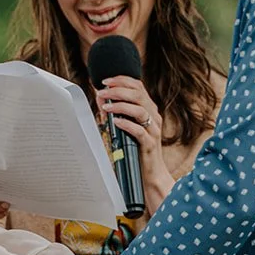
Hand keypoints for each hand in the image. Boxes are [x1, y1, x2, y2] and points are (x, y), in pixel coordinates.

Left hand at [95, 75, 174, 209]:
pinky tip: (116, 122)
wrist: (151, 174)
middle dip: (118, 90)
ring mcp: (154, 130)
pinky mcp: (150, 144)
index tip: (106, 80)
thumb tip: (100, 100)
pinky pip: (140, 131)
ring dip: (120, 106)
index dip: (122, 80)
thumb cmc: (136, 149)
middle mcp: (154, 116)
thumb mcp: (126, 127)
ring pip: (140, 110)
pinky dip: (127, 124)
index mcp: (149, 109)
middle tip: (101, 92)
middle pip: (139, 95)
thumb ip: (116, 113)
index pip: (138, 86)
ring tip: (106, 107)